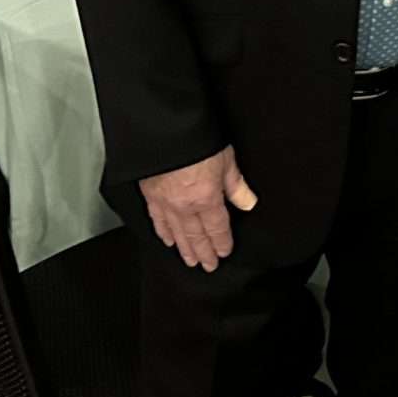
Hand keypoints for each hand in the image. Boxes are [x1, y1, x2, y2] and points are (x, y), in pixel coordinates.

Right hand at [137, 147, 257, 270]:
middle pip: (197, 236)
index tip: (224, 252)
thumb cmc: (195, 140)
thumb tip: (248, 202)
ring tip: (190, 260)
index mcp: (206, 199)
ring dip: (185, 249)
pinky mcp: (150, 195)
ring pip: (177, 233)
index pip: (217, 228)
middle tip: (208, 266)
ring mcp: (165, 202)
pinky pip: (157, 220)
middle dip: (204, 252)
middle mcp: (185, 206)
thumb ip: (236, 185)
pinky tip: (167, 239)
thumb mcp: (225, 159)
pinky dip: (163, 232)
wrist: (163, 130)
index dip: (221, 243)